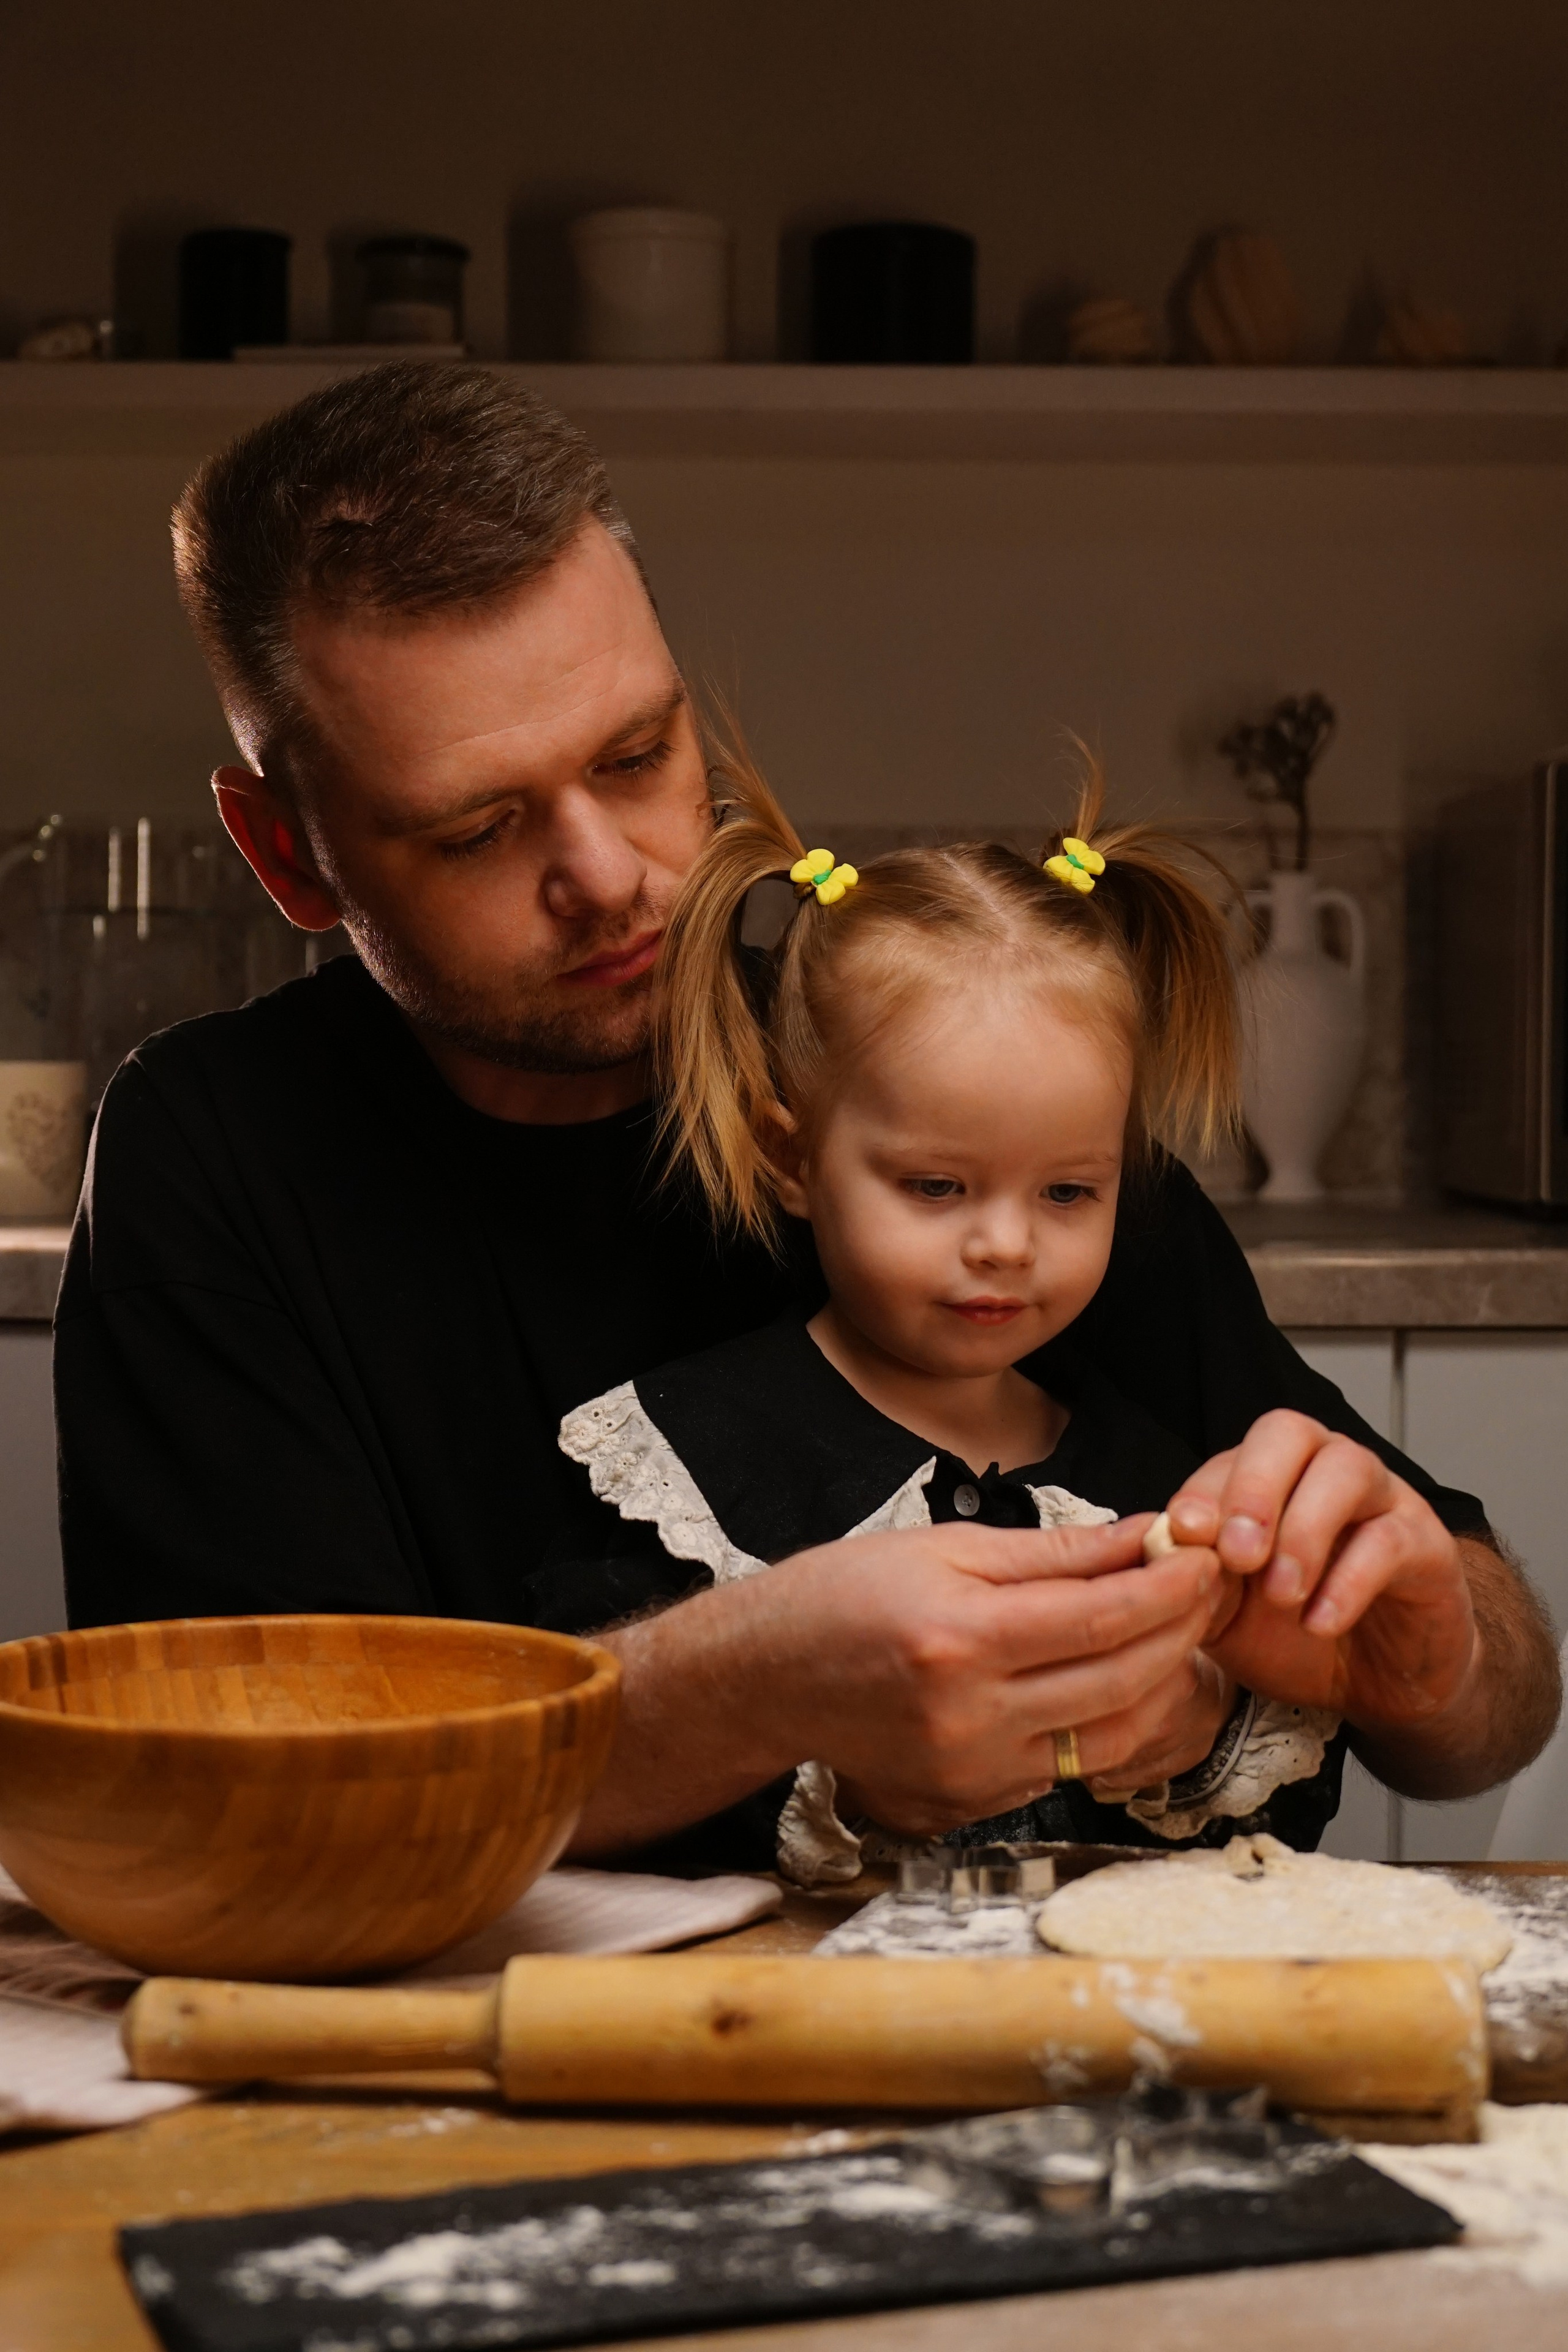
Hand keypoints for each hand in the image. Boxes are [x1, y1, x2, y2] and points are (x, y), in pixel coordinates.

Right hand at [780, 1514, 1221, 1839]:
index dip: (1167, 1589)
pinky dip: (1102, 1725)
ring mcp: (971, 1773)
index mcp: (959, 1639)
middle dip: (1178, 1631)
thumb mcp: (942, 1547)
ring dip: (1158, 1686)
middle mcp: (969, 1717)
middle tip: (1204, 1590)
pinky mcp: (969, 1807)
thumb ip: (1050, 1553)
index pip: (1101, 1618)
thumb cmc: (840, 1597)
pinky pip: (1065, 1768)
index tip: (1201, 1559)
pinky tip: (1112, 1683)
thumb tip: (1139, 1541)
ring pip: (1108, 1738)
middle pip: (1119, 1681)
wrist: (764, 1680)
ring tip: (1173, 1637)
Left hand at [1167, 1410, 1479, 1732]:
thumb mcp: (1229, 1618)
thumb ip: (1195, 1583)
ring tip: (1282, 1594)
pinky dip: (1350, 1581)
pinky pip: (1390, 1540)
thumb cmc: (1294, 1637)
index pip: (1230, 1457)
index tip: (1183, 1533)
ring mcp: (1381, 1500)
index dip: (1203, 1490)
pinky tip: (1320, 1622)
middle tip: (1236, 1554)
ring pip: (1345, 1469)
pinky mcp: (1426, 1544)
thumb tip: (1159, 1554)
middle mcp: (1323, 1470)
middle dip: (1254, 1488)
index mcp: (1268, 1478)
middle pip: (1288, 1432)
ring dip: (1304, 1530)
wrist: (1379, 1686)